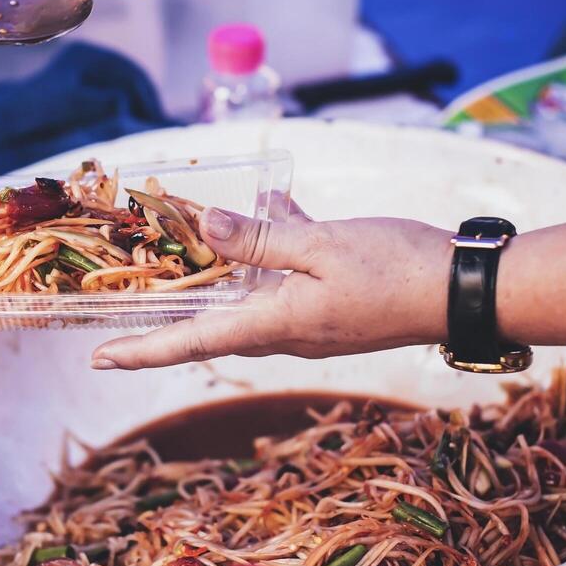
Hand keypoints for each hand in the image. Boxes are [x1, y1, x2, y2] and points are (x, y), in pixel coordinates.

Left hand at [91, 204, 450, 369]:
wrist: (466, 291)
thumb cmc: (397, 270)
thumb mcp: (324, 246)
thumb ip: (261, 239)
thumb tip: (205, 226)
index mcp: (275, 323)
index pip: (191, 342)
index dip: (141, 350)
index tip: (98, 357)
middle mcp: (285, 331)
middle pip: (211, 322)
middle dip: (167, 307)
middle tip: (125, 289)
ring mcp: (310, 320)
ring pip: (246, 296)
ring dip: (218, 270)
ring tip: (188, 235)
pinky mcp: (333, 304)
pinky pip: (284, 277)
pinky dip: (270, 246)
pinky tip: (271, 208)